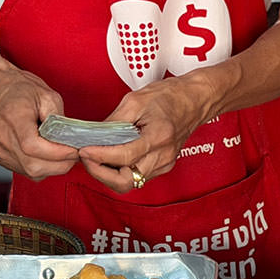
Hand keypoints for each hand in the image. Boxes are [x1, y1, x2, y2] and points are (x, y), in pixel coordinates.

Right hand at [0, 62, 79, 180]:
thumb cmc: (20, 89)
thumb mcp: (48, 96)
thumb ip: (58, 120)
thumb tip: (69, 141)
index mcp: (13, 116)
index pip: (32, 146)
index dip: (57, 153)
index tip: (74, 150)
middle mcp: (2, 136)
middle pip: (32, 165)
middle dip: (59, 165)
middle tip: (73, 155)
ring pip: (30, 172)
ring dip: (51, 168)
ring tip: (61, 154)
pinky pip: (24, 171)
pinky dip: (40, 167)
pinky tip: (45, 155)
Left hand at [79, 71, 218, 193]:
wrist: (195, 99)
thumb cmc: (170, 96)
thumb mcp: (135, 100)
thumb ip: (114, 121)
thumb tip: (93, 135)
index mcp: (158, 136)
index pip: (123, 156)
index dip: (99, 156)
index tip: (84, 150)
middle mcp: (163, 155)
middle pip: (125, 181)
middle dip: (100, 173)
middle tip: (87, 158)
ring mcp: (164, 163)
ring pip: (130, 183)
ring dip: (108, 174)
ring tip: (96, 157)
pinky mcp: (163, 166)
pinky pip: (137, 176)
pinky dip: (120, 170)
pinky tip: (112, 157)